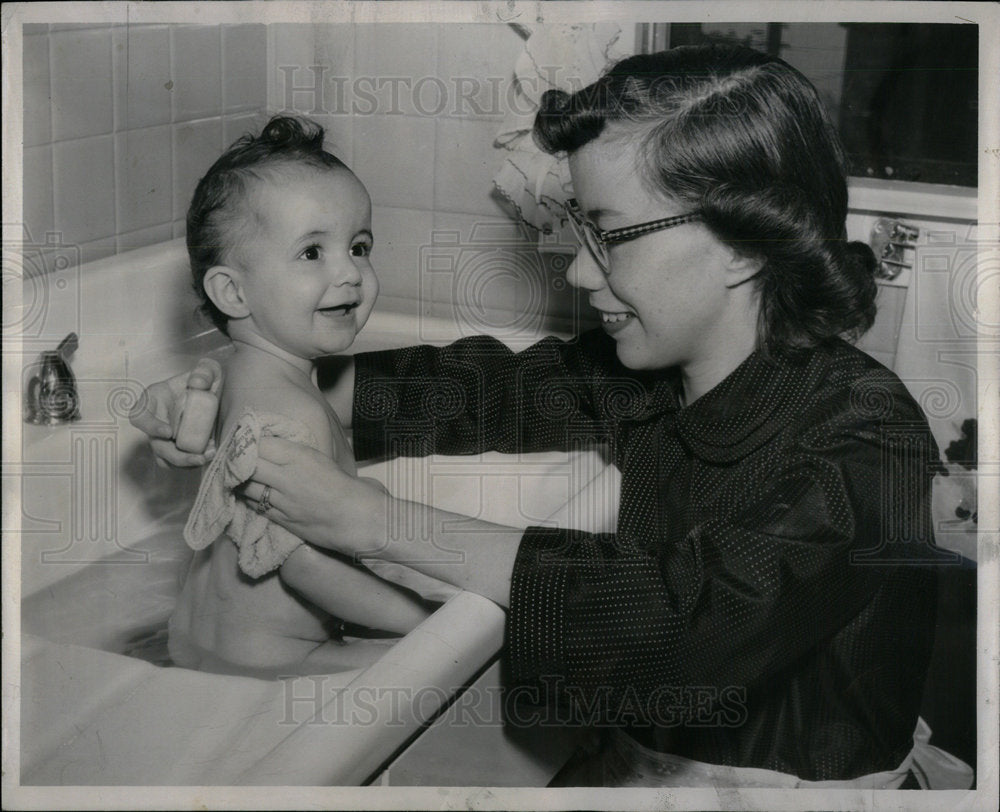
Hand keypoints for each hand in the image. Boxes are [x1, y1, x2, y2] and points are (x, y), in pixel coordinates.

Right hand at [128, 358, 222, 466]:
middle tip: (198, 457)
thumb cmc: (203, 380)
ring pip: (166, 459)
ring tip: (208, 456)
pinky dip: (193, 462)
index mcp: (153, 400)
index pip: (140, 416)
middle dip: (176, 455)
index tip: (168, 432)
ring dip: (186, 462)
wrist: (213, 393)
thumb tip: (197, 384)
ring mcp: (165, 437)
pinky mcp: (178, 447)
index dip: (151, 426)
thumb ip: (203, 372)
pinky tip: (210, 453)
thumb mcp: (207, 370)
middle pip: (156, 445)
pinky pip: (180, 462)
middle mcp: (155, 422)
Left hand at [244, 437, 386, 556]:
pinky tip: (247, 493)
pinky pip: (255, 506)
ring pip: (246, 487)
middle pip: (248, 465)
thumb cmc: (342, 485)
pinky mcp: (282, 519)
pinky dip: (248, 498)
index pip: (260, 445)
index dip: (246, 442)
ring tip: (236, 475)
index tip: (241, 441)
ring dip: (237, 481)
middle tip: (232, 458)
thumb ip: (291, 453)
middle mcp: (288, 477)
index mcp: (299, 457)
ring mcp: (283, 501)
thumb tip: (265, 446)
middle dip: (236, 461)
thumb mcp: (318, 458)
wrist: (357, 517)